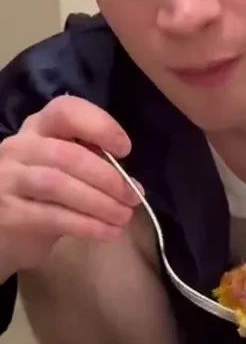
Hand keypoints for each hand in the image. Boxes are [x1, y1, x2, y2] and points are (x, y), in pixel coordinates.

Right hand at [0, 95, 139, 274]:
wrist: (3, 232)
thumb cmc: (40, 197)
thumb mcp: (63, 172)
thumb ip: (91, 166)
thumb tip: (133, 184)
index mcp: (37, 128)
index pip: (65, 110)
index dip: (99, 125)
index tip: (125, 149)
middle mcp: (19, 147)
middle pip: (68, 155)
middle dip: (108, 178)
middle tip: (133, 198)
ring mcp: (8, 179)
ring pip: (59, 184)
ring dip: (100, 203)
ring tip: (123, 217)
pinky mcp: (8, 212)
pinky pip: (53, 216)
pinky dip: (87, 225)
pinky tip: (108, 233)